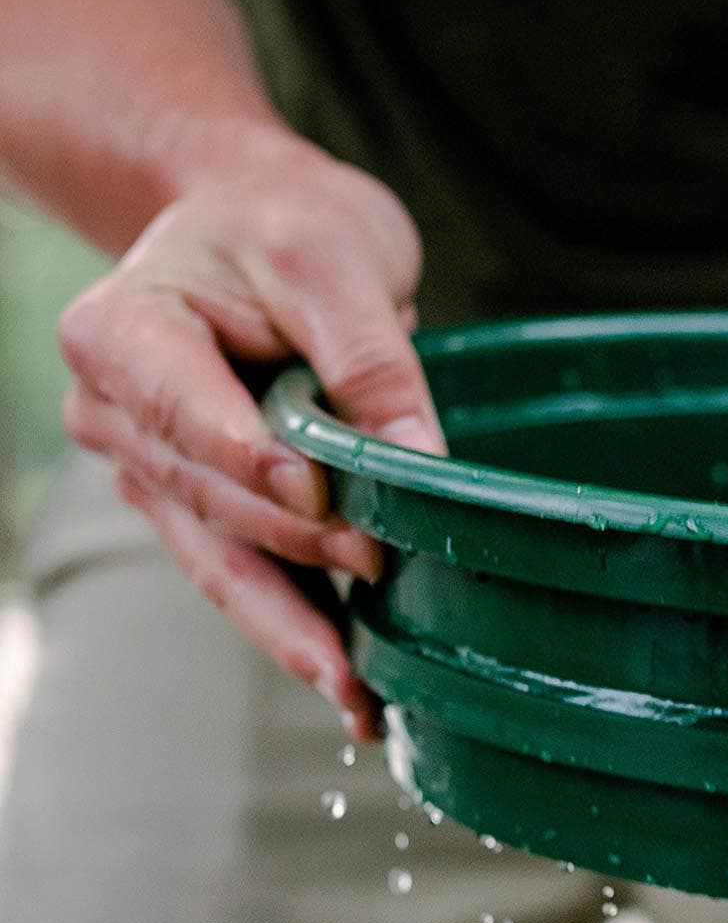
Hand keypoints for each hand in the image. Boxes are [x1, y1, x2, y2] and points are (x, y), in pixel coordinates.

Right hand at [58, 141, 441, 743]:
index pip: (185, 416)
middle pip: (215, 500)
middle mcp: (116, 414)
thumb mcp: (336, 258)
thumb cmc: (286, 224)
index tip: (324, 502)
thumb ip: (369, 359)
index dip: (254, 466)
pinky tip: (353, 690)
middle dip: (303, 545)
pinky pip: (248, 580)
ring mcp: (153, 474)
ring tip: (361, 698)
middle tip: (389, 573)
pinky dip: (300, 631)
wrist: (256, 224)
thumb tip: (416, 468)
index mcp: (123, 334)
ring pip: (225, 564)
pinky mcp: (202, 514)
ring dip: (297, 632)